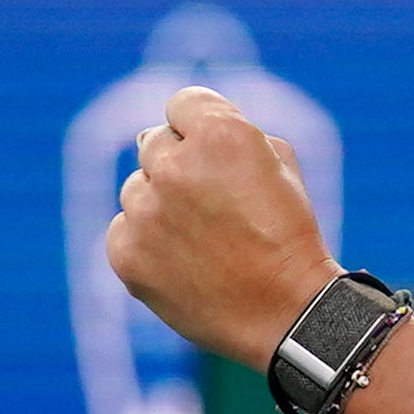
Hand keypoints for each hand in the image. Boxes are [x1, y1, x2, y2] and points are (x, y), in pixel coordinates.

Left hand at [108, 86, 342, 371]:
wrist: (286, 310)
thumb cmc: (289, 233)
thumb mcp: (281, 164)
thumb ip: (231, 133)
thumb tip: (180, 132)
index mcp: (222, 135)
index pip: (184, 102)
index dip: (201, 124)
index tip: (214, 148)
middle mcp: (175, 167)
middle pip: (154, 141)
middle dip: (180, 161)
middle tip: (212, 198)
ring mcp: (145, 211)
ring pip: (137, 187)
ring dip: (162, 202)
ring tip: (203, 236)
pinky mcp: (125, 252)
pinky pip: (124, 227)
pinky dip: (147, 239)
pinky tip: (185, 259)